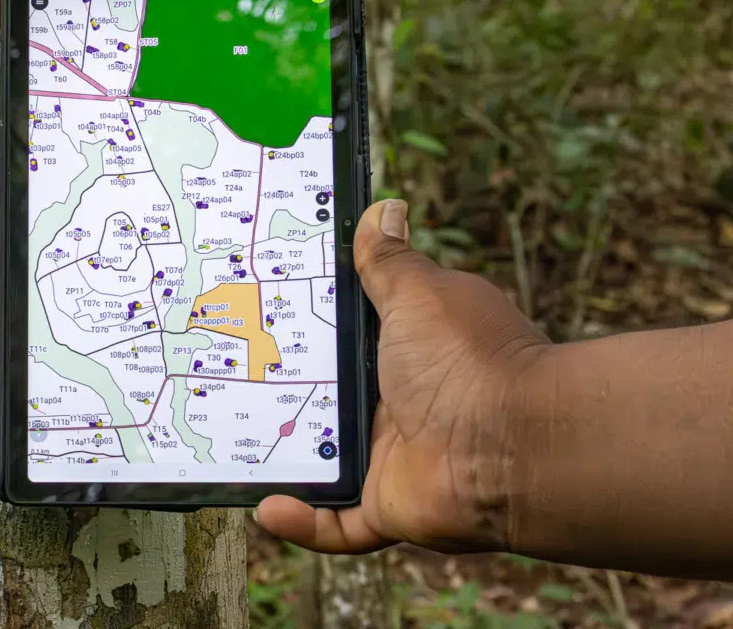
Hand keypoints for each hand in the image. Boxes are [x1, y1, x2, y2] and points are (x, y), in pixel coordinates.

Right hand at [256, 199, 551, 553]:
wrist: (515, 446)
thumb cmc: (470, 360)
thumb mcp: (418, 294)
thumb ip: (389, 261)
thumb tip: (386, 207)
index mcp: (401, 349)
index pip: (341, 336)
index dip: (298, 325)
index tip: (249, 309)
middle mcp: (394, 402)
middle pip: (321, 398)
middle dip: (274, 389)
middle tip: (218, 372)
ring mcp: (388, 457)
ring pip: (319, 459)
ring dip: (277, 454)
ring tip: (222, 438)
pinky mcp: (384, 505)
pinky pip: (334, 524)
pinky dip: (301, 522)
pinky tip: (265, 507)